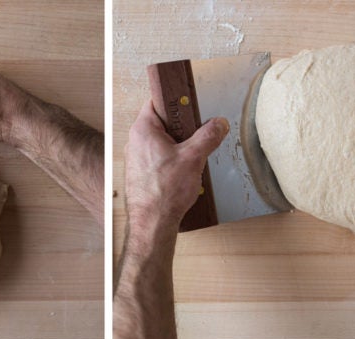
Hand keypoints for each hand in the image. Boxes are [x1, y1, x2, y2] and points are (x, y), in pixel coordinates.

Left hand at [125, 100, 228, 227]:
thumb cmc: (164, 192)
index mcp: (143, 130)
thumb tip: (219, 124)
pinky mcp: (142, 173)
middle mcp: (135, 142)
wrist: (152, 223)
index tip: (190, 103)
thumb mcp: (194, 157)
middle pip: (163, 123)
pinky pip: (160, 158)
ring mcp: (137, 158)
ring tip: (191, 158)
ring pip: (163, 142)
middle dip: (182, 128)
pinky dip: (173, 161)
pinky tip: (183, 173)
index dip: (175, 100)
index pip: (156, 101)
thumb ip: (208, 136)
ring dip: (179, 147)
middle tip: (197, 136)